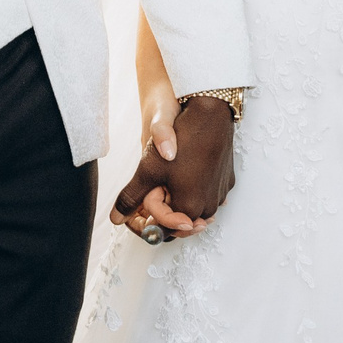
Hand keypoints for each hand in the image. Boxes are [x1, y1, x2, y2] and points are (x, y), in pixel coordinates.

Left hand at [111, 97, 237, 234]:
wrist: (211, 112)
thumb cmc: (182, 139)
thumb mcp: (148, 168)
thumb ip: (130, 197)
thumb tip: (115, 218)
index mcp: (190, 208)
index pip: (165, 230)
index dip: (149, 217)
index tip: (143, 201)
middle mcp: (209, 206)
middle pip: (181, 220)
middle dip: (166, 209)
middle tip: (156, 187)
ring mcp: (220, 193)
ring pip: (196, 208)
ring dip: (181, 199)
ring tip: (170, 177)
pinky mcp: (227, 180)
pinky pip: (208, 193)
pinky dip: (197, 188)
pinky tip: (186, 171)